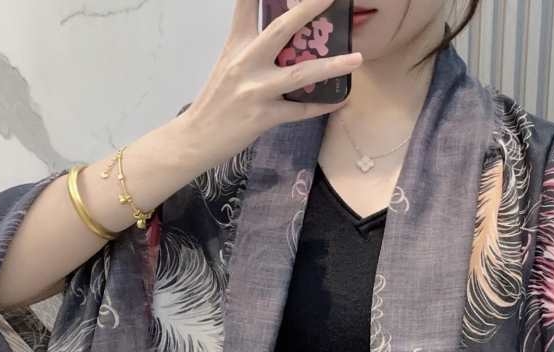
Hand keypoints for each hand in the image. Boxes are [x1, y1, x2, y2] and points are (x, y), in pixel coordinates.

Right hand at [181, 0, 363, 171]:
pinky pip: (300, 110)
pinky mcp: (264, 116)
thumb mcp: (228, 65)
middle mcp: (246, 62)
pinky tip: (340, 100)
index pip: (247, 4)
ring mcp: (256, 90)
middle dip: (308, 9)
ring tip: (357, 58)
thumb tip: (283, 41)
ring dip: (331, 66)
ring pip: (300, 74)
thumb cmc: (216, 101)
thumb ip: (252, 49)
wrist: (197, 137)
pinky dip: (321, 106)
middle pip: (281, 29)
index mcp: (236, 44)